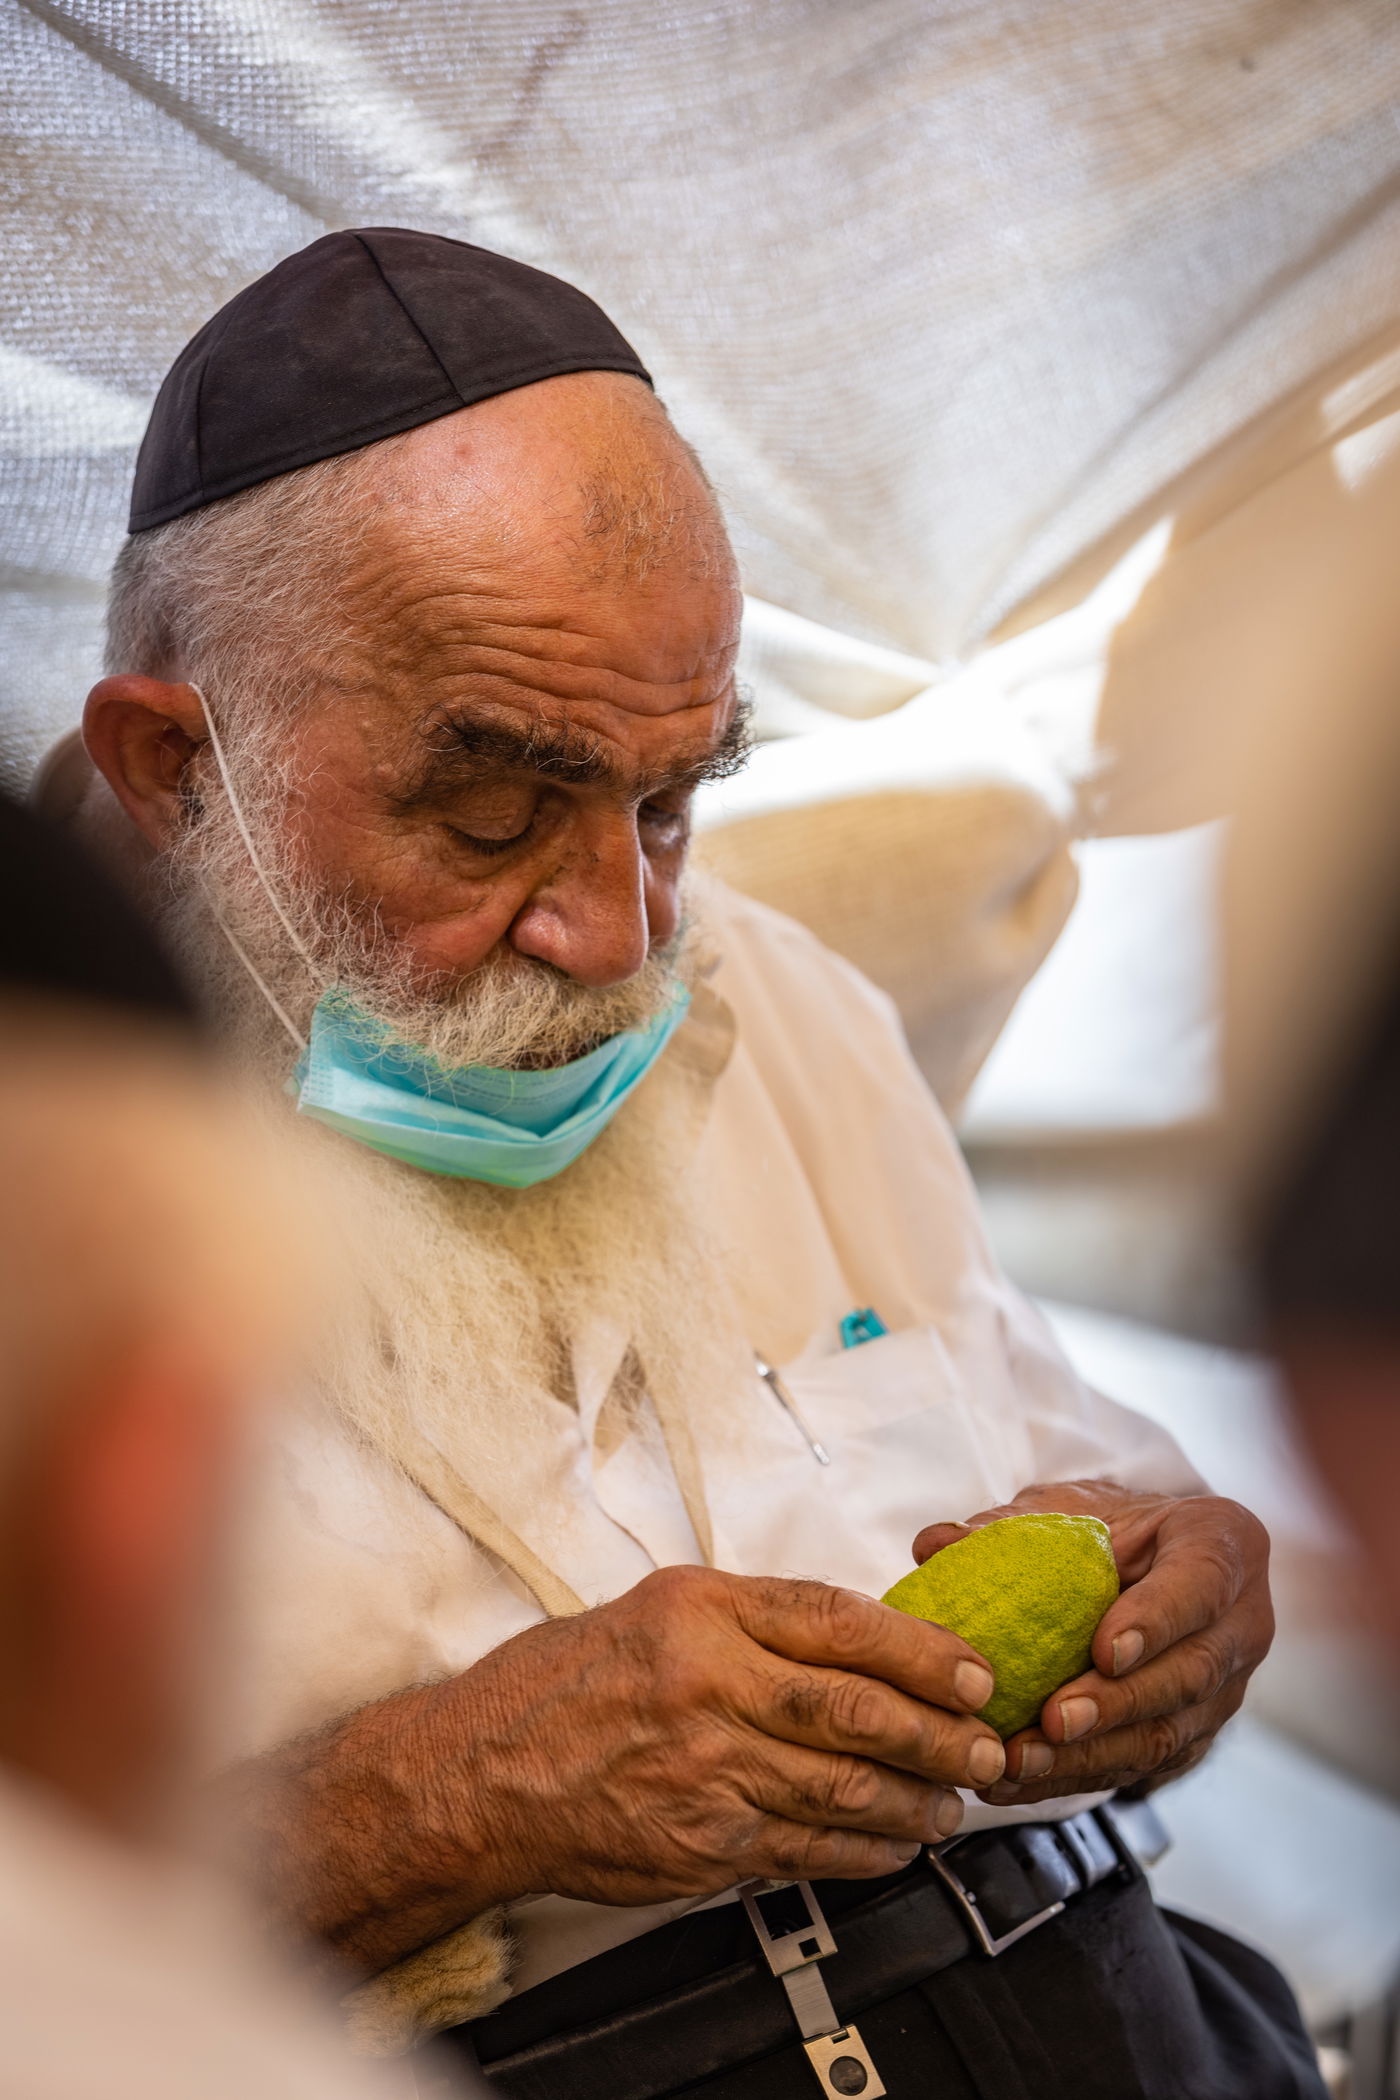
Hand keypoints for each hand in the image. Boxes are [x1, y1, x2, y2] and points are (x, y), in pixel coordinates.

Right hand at [234, 1563, 1009, 1971]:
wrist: (480, 1773)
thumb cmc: (562, 1684)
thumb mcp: (654, 1610)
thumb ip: (750, 1622)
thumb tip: (856, 1640)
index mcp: (701, 1610)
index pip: (839, 1620)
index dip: (921, 1650)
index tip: (971, 1670)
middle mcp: (707, 1684)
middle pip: (855, 1710)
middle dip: (939, 1733)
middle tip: (987, 1745)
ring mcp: (704, 1770)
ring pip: (842, 1790)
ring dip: (915, 1803)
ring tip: (953, 1803)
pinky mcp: (699, 1843)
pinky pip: (804, 1852)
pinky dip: (863, 1854)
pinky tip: (894, 1848)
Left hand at [911, 1480, 1272, 1805]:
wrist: (1155, 1568)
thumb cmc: (1115, 1529)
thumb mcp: (1070, 1509)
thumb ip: (1009, 1526)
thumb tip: (934, 1544)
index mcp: (1222, 1544)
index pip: (1199, 1585)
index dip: (1155, 1621)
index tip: (1104, 1648)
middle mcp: (1240, 1624)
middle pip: (1188, 1675)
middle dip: (1117, 1705)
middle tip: (1052, 1720)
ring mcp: (1225, 1690)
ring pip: (1167, 1734)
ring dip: (1092, 1756)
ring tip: (1022, 1762)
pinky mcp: (1195, 1738)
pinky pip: (1142, 1767)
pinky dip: (1079, 1777)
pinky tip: (1021, 1783)